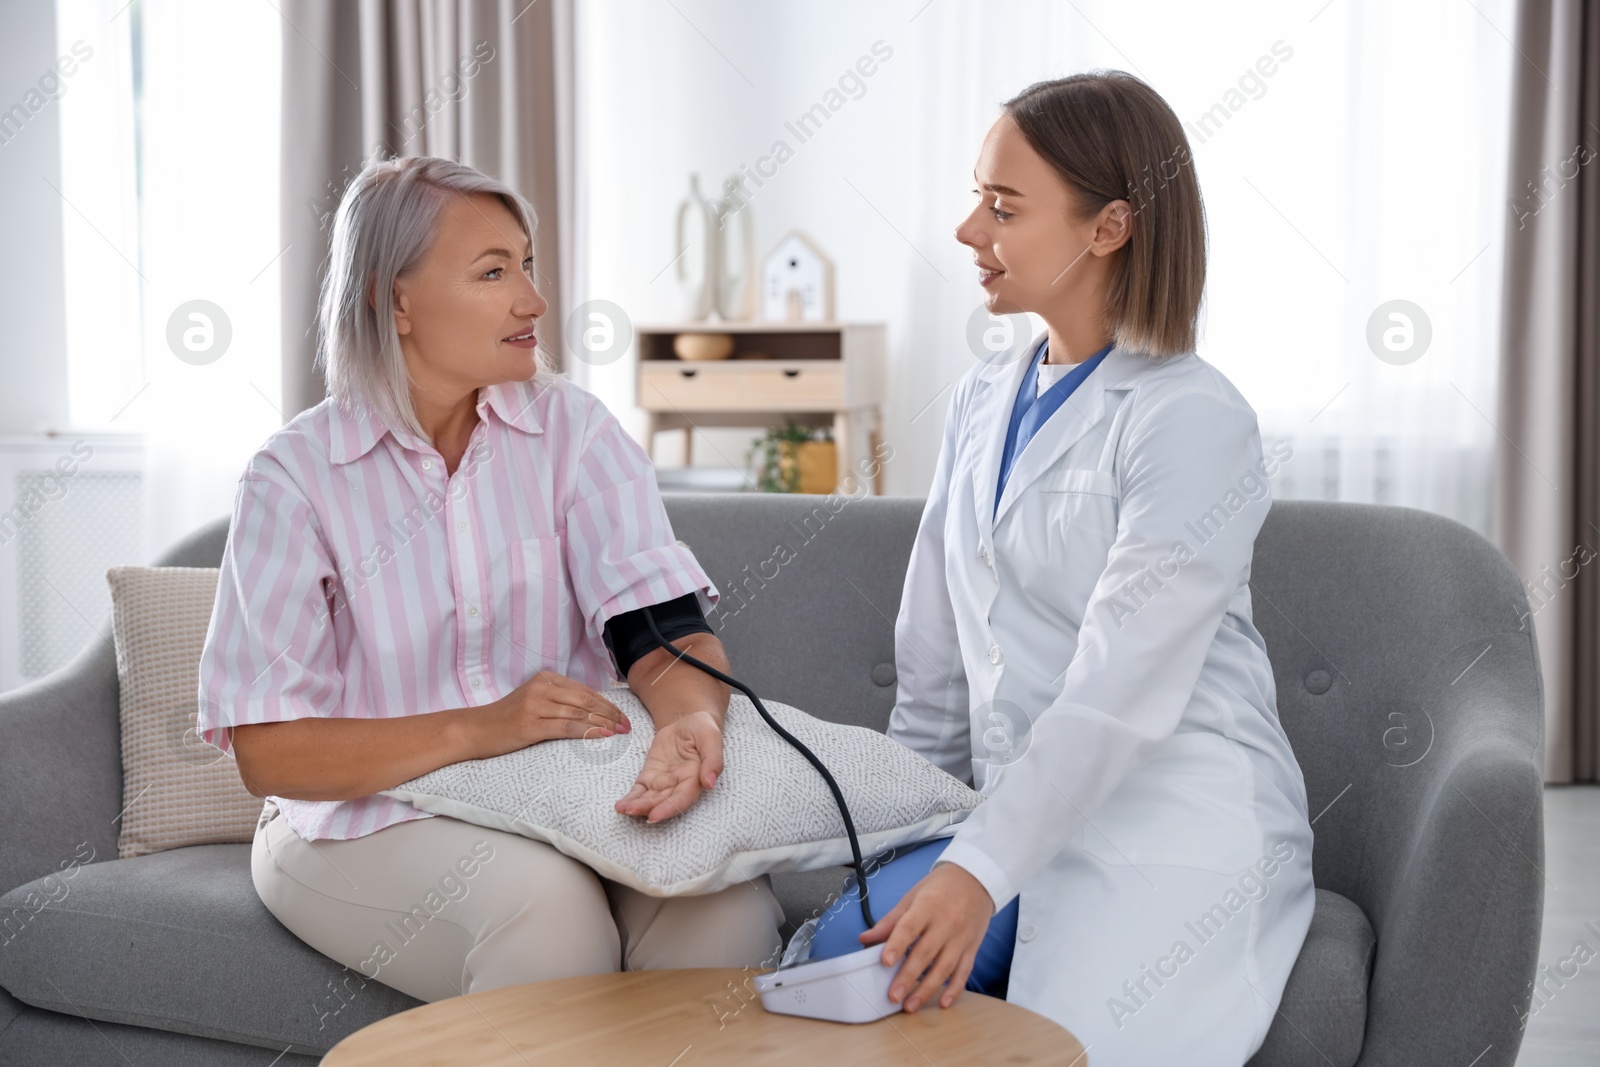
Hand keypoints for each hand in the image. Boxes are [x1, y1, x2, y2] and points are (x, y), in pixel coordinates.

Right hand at [476, 670, 630, 757]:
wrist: (475, 730)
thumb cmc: (507, 719)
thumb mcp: (534, 701)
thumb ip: (559, 700)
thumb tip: (593, 710)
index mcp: (545, 679)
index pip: (585, 691)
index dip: (607, 703)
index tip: (622, 715)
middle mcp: (542, 688)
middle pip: (586, 700)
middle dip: (610, 713)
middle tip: (628, 725)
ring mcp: (536, 705)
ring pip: (579, 713)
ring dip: (604, 723)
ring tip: (620, 732)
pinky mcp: (531, 724)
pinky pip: (566, 727)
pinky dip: (588, 731)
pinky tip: (602, 735)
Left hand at [614, 710, 722, 821]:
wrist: (688, 722)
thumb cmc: (703, 730)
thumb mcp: (711, 737)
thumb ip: (713, 759)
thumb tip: (709, 783)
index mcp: (695, 778)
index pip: (682, 798)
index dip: (669, 808)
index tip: (654, 816)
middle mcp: (679, 785)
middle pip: (662, 802)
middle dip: (646, 808)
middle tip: (629, 811)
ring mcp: (663, 782)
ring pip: (649, 799)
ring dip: (635, 806)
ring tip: (621, 808)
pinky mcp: (650, 776)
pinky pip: (640, 791)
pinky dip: (630, 798)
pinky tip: (621, 805)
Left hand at [857, 862, 994, 1011]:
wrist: (976, 880)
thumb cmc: (940, 887)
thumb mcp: (913, 896)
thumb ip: (891, 920)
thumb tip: (866, 938)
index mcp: (928, 906)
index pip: (910, 927)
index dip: (897, 945)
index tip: (885, 962)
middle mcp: (947, 923)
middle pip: (926, 953)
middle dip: (908, 976)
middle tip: (893, 996)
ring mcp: (961, 937)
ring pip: (944, 967)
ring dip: (927, 989)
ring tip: (910, 1005)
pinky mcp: (972, 948)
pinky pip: (964, 971)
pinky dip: (954, 989)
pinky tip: (943, 1003)